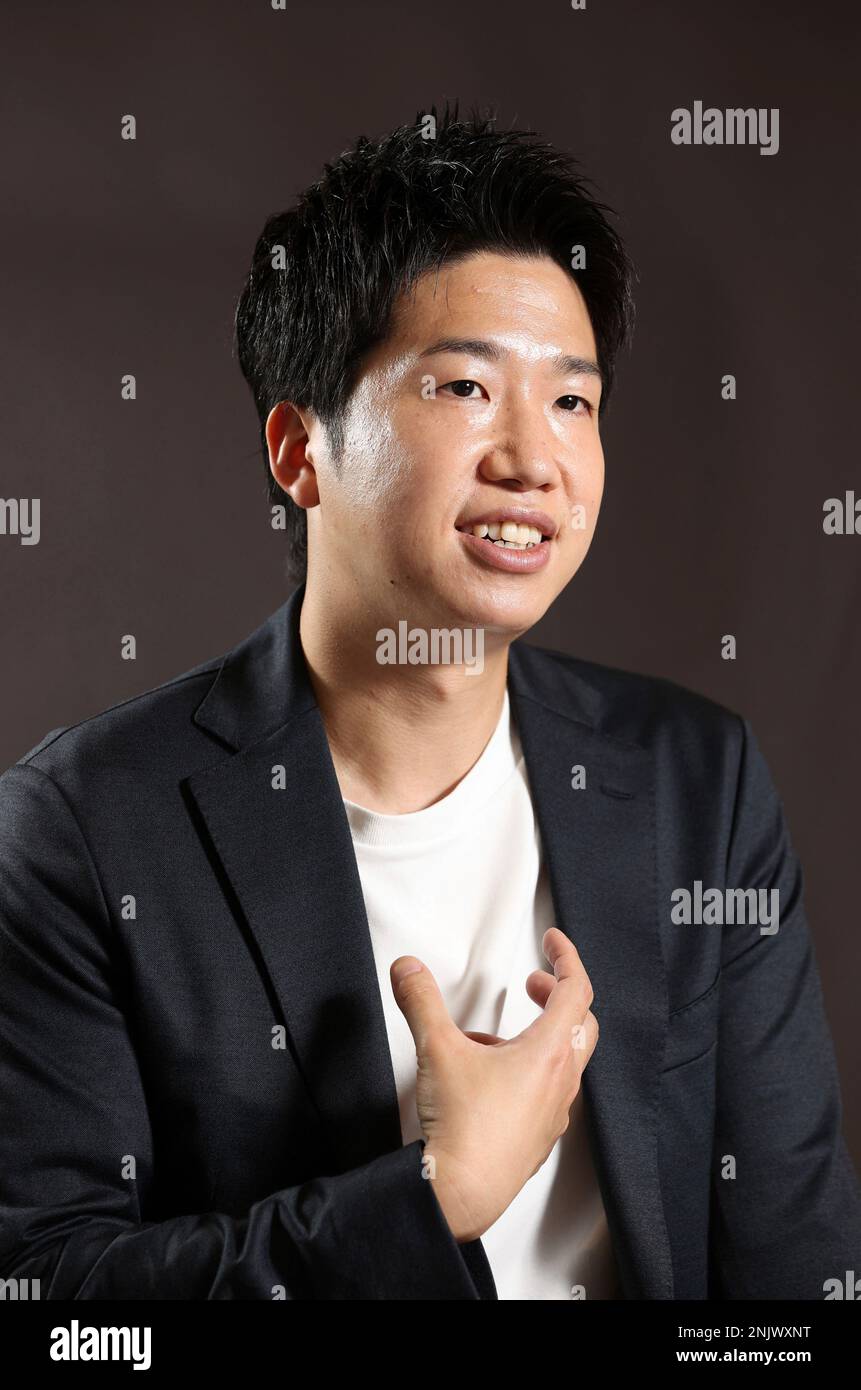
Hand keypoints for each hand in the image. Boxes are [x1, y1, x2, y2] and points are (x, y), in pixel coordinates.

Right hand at [390, 926, 598, 1241]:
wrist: (460, 1194)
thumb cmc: (463, 1130)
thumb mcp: (436, 1050)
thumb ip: (421, 1001)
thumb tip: (409, 970)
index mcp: (549, 1053)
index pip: (576, 990)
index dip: (567, 957)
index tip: (553, 941)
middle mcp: (560, 1083)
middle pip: (581, 1024)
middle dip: (558, 995)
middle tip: (534, 985)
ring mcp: (552, 1114)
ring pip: (564, 1060)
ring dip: (539, 1036)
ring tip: (491, 1037)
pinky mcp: (538, 1137)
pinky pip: (546, 1092)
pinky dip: (528, 1071)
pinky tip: (488, 1078)